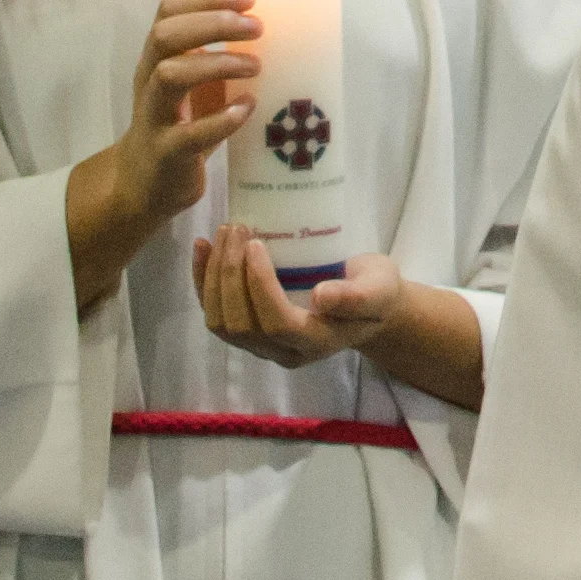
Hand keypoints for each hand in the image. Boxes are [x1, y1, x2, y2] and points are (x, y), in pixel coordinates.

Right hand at [65, 0, 260, 310]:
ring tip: (255, 67)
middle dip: (214, 23)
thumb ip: (219, 58)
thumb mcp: (194, 85)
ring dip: (218, 64)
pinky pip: (189, 134)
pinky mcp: (165, 153)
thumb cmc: (180, 125)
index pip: (169, 10)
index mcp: (156, 57)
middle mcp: (148, 79)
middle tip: (257, 28)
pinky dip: (222, 119)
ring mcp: (153, 116)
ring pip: (169, 75)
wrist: (144, 185)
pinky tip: (247, 110)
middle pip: (166, 35)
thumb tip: (277, 30)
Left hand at [192, 231, 404, 368]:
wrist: (368, 302)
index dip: (260, 286)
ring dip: (213, 276)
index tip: (257, 243)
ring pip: (221, 323)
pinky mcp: (248, 329)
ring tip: (223, 233)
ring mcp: (262, 345)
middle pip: (241, 325)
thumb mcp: (378, 289)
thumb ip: (355, 297)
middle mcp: (283, 351)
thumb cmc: (376, 291)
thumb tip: (320, 296)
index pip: (277, 323)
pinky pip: (215, 313)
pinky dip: (203, 280)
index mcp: (316, 342)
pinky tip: (202, 247)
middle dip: (231, 275)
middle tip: (237, 228)